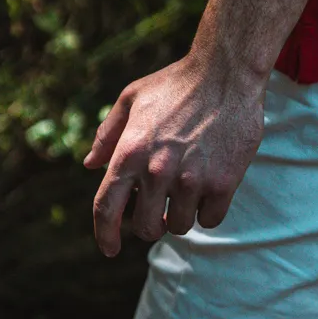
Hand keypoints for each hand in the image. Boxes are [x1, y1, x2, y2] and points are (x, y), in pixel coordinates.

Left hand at [83, 50, 264, 256]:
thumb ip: (108, 133)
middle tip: (161, 209)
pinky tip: (210, 187)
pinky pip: (209, 219)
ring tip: (188, 189)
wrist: (227, 70)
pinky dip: (208, 210)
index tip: (110, 248)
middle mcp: (157, 171)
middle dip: (151, 224)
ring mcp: (191, 180)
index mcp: (130, 152)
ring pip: (179, 226)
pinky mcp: (222, 182)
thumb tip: (90, 165)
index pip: (106, 209)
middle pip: (146, 228)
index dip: (105, 235)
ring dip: (181, 215)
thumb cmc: (177, 82)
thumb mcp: (133, 97)